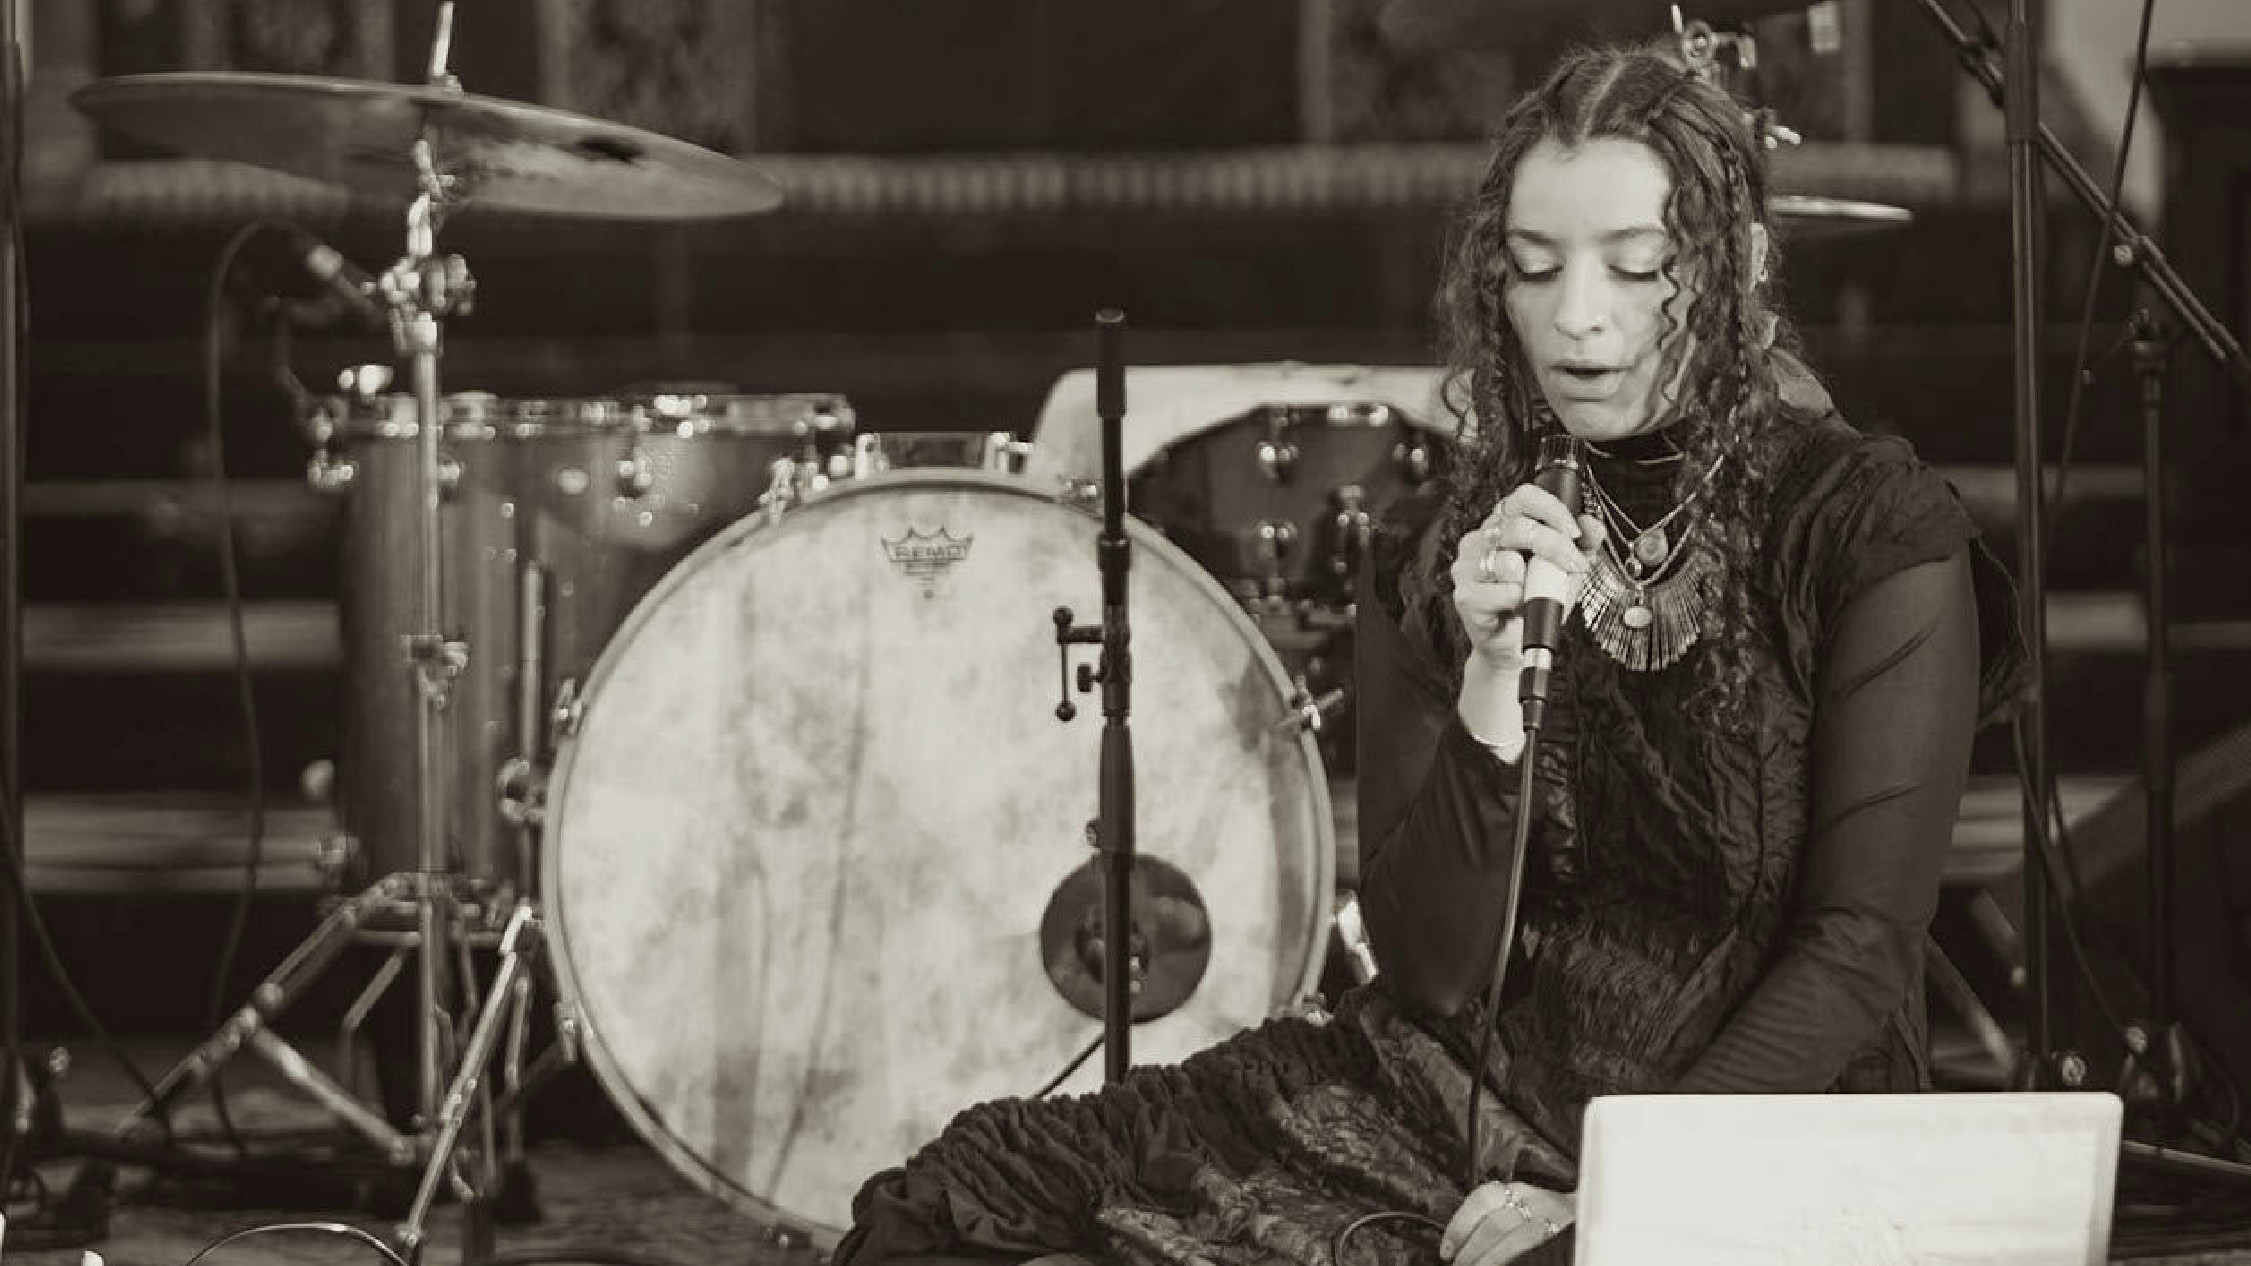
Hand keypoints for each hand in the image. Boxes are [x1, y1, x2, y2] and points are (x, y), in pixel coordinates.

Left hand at [1439, 1180, 1573, 1265]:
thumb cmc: (1547, 1214)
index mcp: (1519, 1190)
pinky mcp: (1568, 1237)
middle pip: (1496, 1224)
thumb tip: (1458, 1246)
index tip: (1446, 1250)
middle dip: (1472, 1250)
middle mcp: (1536, 1200)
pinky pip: (1538, 1252)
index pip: (1482, 1199)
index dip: (1459, 1225)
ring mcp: (1554, 1219)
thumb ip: (1495, 1219)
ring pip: (1517, 1241)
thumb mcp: (1521, 1206)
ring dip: (1490, 1260)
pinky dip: (1517, 1262)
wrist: (1593, 1211)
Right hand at [1449, 483, 1604, 668]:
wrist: (1515, 646)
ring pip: (1507, 560)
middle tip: (1572, 566)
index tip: (1573, 531)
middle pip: (1517, 526)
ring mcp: (1468, 567)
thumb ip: (1582, 546)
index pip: (1523, 498)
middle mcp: (1480, 540)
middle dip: (1554, 546)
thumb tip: (1593, 525)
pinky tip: (1517, 607)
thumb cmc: (1535, 603)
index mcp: (1503, 526)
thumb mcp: (1566, 571)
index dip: (1551, 509)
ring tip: (1536, 593)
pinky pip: (1501, 591)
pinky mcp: (1466, 595)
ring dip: (1534, 580)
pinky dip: (1518, 600)